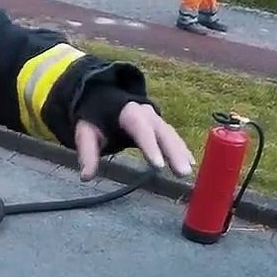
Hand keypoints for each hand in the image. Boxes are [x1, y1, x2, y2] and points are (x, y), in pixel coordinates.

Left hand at [74, 101, 194, 180]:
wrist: (103, 99)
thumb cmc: (96, 118)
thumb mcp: (86, 131)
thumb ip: (87, 152)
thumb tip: (86, 176)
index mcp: (127, 111)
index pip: (140, 127)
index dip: (150, 146)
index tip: (158, 166)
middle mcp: (146, 113)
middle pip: (163, 131)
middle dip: (174, 151)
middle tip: (182, 171)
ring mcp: (156, 119)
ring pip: (172, 134)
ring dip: (181, 152)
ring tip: (187, 171)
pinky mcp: (160, 127)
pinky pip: (174, 137)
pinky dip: (182, 149)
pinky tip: (190, 163)